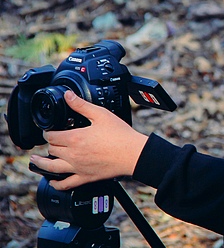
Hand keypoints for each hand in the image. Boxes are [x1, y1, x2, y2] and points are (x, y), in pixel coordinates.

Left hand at [30, 90, 147, 189]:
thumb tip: (68, 96)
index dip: (47, 132)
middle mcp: (73, 155)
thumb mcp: (100, 114)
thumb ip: (81, 105)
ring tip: (35, 161)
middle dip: (49, 143)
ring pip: (52, 168)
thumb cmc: (119, 135)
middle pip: (52, 150)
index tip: (48, 130)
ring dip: (41, 164)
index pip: (52, 136)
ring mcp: (78, 168)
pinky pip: (66, 184)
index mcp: (75, 138)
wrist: (132, 154)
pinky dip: (56, 184)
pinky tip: (53, 182)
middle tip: (49, 140)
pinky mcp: (85, 178)